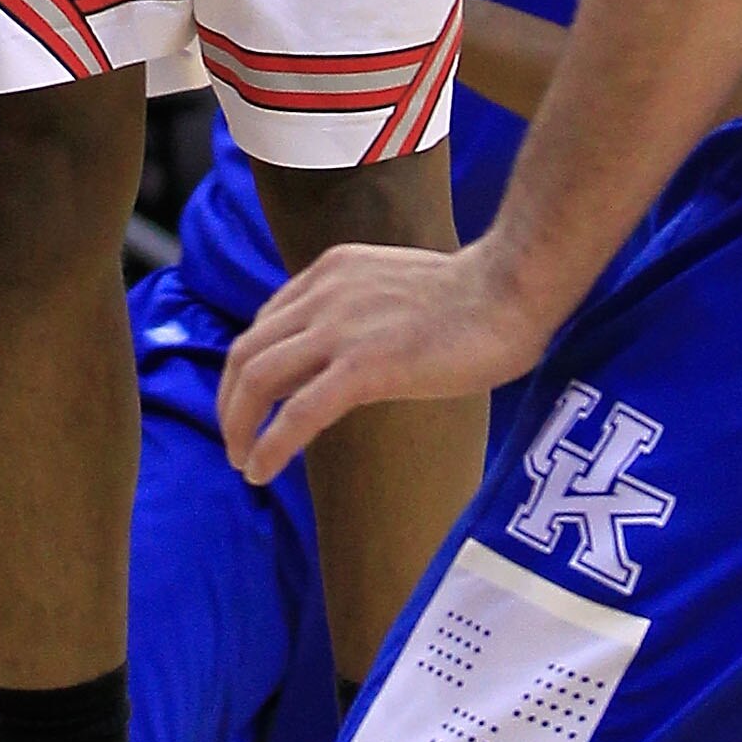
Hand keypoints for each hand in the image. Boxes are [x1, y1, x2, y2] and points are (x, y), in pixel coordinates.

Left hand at [221, 236, 544, 483]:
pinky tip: (262, 470)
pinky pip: (297, 413)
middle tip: (236, 440)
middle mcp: (324, 294)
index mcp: (332, 271)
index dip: (248, 368)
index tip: (252, 404)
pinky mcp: (363, 367)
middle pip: (247, 351)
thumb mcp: (396, 286)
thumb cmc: (475, 296)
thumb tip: (351, 354)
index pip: (266, 322)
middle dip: (230, 402)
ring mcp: (340, 329)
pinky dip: (270, 445)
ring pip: (258, 379)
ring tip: (244, 462)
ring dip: (239, 426)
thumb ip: (363, 309)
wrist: (510, 289)